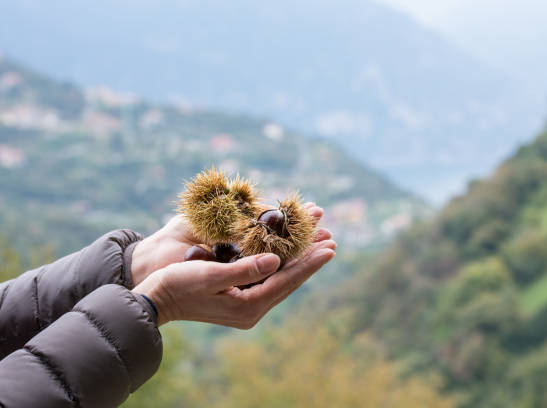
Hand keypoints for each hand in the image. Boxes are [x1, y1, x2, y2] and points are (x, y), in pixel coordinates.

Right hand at [132, 227, 334, 327]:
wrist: (155, 301)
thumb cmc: (178, 285)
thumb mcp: (209, 275)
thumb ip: (244, 269)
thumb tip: (277, 260)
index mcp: (248, 307)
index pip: (287, 281)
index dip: (310, 263)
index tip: (330, 247)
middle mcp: (252, 310)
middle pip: (289, 281)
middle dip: (310, 260)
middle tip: (331, 240)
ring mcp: (247, 306)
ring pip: (281, 279)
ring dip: (299, 260)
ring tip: (318, 243)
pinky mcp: (240, 299)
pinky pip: (268, 279)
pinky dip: (282, 263)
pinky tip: (290, 252)